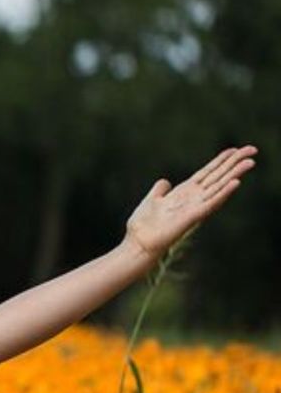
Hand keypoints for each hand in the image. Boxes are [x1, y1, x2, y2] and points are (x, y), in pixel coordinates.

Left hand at [124, 145, 256, 258]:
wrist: (139, 242)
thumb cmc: (144, 225)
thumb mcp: (152, 200)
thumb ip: (160, 190)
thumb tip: (165, 181)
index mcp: (184, 192)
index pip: (207, 173)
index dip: (221, 161)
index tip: (235, 149)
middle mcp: (194, 198)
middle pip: (218, 177)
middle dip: (234, 163)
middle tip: (253, 150)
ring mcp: (195, 207)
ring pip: (219, 187)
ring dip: (235, 175)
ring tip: (250, 162)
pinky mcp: (192, 217)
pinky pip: (211, 203)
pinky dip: (223, 193)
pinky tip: (236, 183)